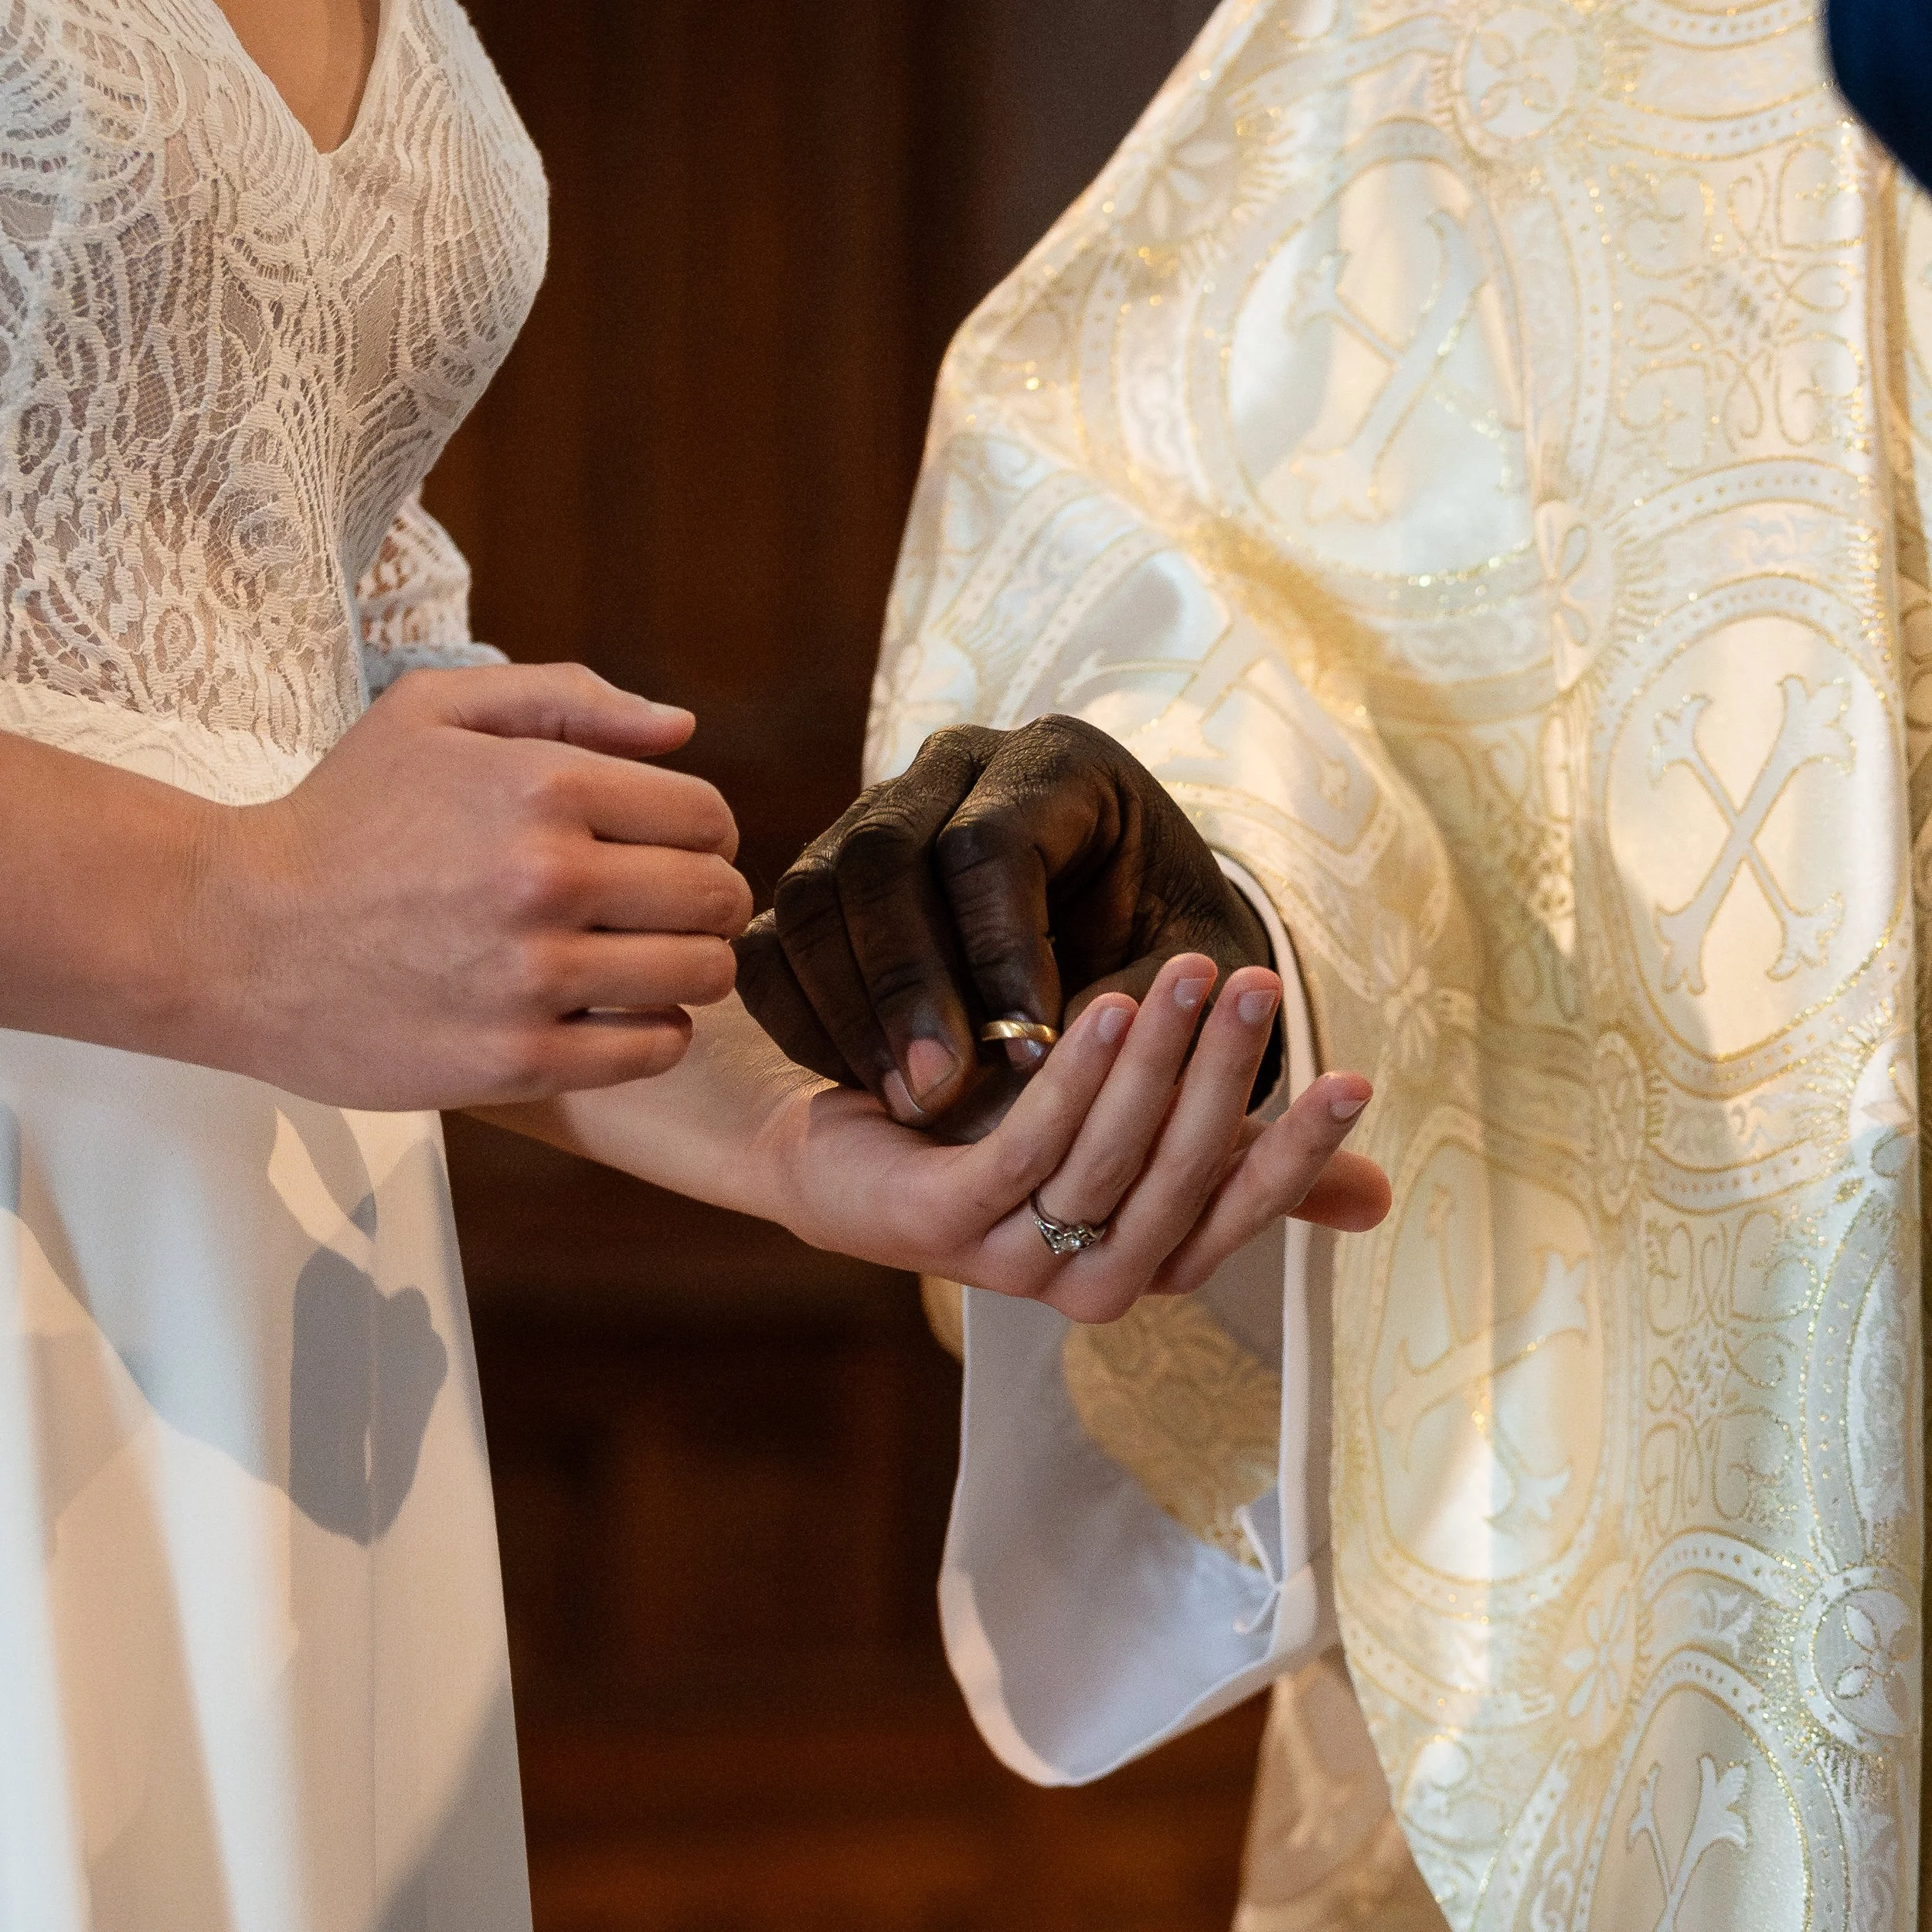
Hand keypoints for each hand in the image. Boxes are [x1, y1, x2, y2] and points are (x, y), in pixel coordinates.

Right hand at [205, 663, 752, 1110]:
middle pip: (717, 897)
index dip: (703, 833)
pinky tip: (614, 1014)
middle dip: (709, 900)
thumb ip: (566, 697)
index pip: (706, 816)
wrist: (232, 937)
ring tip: (645, 962)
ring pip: (701, 974)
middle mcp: (547, 877)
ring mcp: (532, 975)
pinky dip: (654, 1034)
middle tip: (667, 911)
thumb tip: (680, 728)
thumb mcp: (433, 712)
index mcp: (542, 784)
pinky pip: (654, 1049)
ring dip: (690, 967)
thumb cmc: (341, 818)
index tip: (667, 850)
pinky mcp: (516, 1058)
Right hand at [735, 716, 1271, 1126]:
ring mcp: (872, 818)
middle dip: (905, 985)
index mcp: (1058, 766)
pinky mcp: (827, 884)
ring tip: (906, 1103)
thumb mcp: (1195, 980)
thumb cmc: (1176, 960)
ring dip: (849, 1009)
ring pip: (814, 892)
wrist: (1134, 951)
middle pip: (882, 854)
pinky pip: (776, 940)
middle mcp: (952, 771)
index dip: (997, 951)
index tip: (1029, 1049)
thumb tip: (1031, 1076)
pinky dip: (802, 1017)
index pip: (990, 842)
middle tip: (939, 1094)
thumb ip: (1135, 1016)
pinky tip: (859, 1084)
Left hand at [767, 953, 1388, 1323]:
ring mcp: (1016, 1261)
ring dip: (1155, 1062)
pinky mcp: (946, 1223)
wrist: (852, 1144)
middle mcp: (1093, 1282)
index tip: (1355, 1078)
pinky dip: (1072, 1078)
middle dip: (1227, 1075)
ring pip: (1110, 1161)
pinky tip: (1105, 1005)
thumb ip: (1245, 1166)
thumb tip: (1383, 1200)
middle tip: (1260, 980)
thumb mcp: (1145, 1148)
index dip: (1303, 1152)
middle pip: (1182, 1177)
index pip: (1246, 1212)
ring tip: (1192, 973)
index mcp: (1151, 1263)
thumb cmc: (1014, 1138)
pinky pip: (1028, 1151)